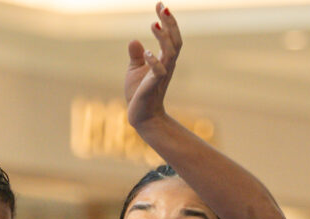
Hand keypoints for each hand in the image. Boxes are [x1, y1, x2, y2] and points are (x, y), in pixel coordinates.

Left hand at [124, 3, 181, 129]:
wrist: (141, 116)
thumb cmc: (139, 93)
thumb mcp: (135, 69)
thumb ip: (136, 55)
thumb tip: (134, 40)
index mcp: (164, 60)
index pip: (171, 37)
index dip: (168, 21)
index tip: (161, 5)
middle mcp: (167, 65)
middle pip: (175, 41)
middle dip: (171, 24)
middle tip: (162, 7)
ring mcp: (162, 75)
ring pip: (170, 53)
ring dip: (163, 38)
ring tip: (154, 24)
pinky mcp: (154, 86)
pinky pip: (159, 72)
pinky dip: (154, 61)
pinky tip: (146, 52)